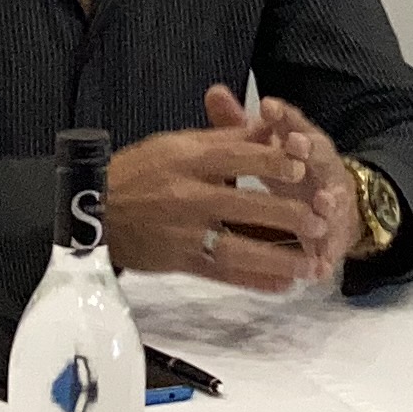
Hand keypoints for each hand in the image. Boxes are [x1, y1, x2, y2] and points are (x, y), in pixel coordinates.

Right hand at [102, 95, 337, 289]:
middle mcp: (187, 196)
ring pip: (237, 246)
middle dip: (286, 214)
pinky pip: (221, 273)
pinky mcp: (178, 261)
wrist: (92, 209)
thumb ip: (223, 138)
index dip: (272, 163)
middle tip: (320, 220)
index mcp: (188, 160)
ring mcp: (183, 232)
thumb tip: (268, 127)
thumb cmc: (138, 171)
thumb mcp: (176, 143)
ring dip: (277, 257)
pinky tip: (282, 284)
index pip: (237, 159)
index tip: (303, 168)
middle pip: (244, 205)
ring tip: (311, 263)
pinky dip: (253, 280)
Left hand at [245, 91, 366, 277]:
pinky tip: (322, 263)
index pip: (293, 123)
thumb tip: (213, 90)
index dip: (282, 114)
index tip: (266, 105)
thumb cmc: (289, 172)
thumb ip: (238, 125)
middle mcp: (322, 167)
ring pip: (332, 197)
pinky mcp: (336, 234)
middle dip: (308, 149)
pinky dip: (328, 253)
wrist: (333, 206)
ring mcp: (333, 200)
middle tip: (294, 143)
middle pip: (318, 154)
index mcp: (303, 143)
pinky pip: (333, 244)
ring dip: (328, 199)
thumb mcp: (263, 149)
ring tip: (321, 201)